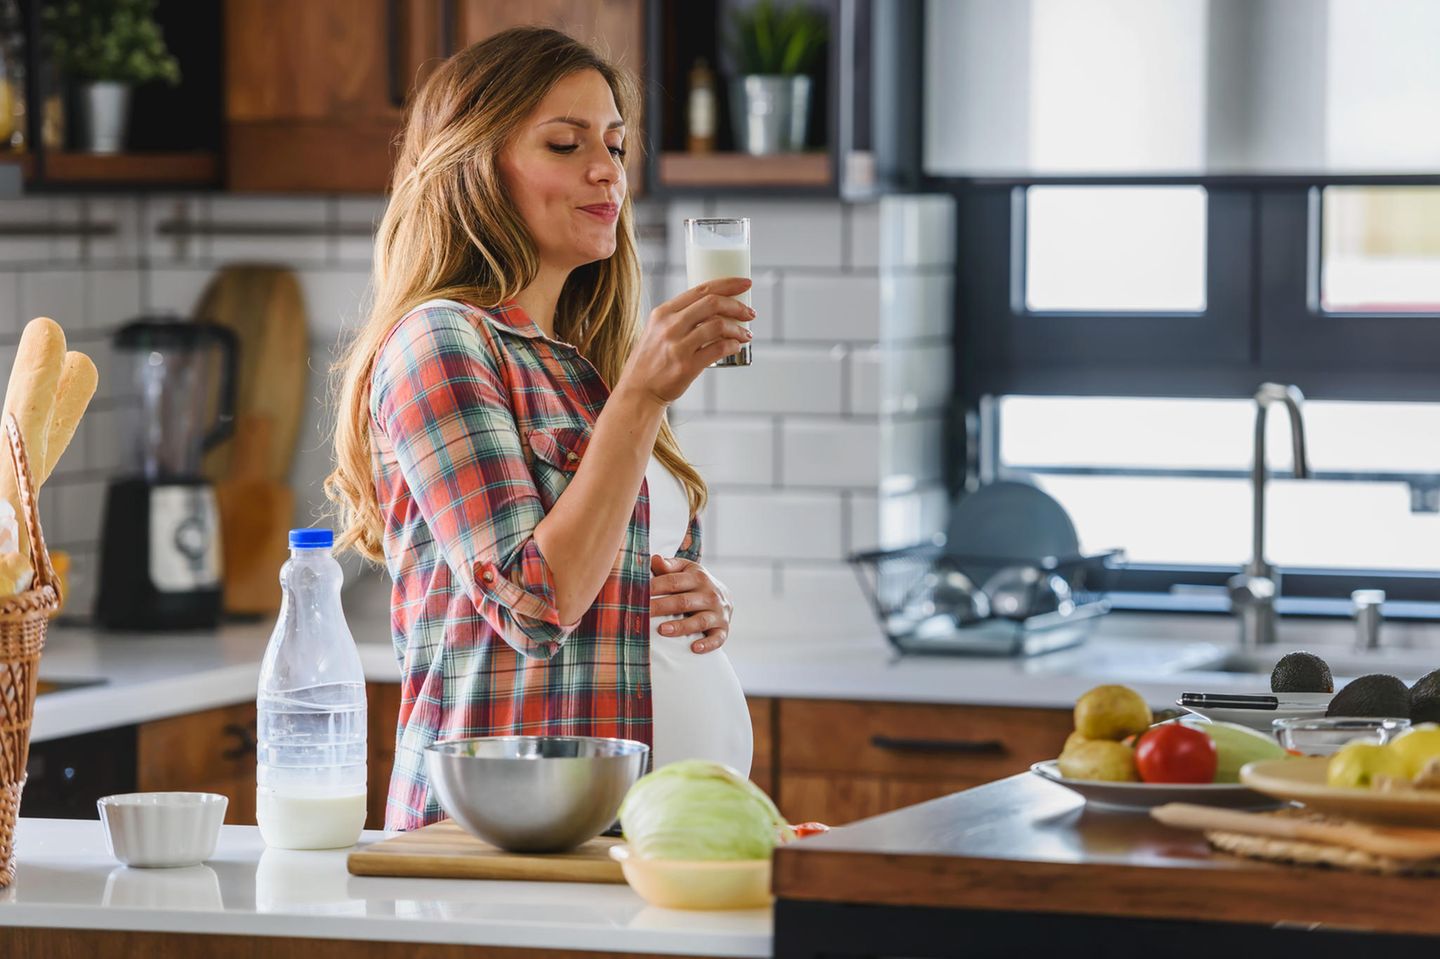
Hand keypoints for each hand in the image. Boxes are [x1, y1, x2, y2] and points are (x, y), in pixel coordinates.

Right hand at [617, 278, 754, 406]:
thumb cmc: (651, 360)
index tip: (746, 284)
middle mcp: (670, 326)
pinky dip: (732, 346)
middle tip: (750, 313)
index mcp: (663, 312)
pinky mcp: (687, 366)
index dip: (728, 284)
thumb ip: (679, 318)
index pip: (701, 289)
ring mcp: (678, 346)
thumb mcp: (657, 330)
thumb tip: (714, 308)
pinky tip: (736, 347)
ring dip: (738, 330)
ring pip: (718, 326)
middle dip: (737, 306)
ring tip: (746, 335)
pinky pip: (718, 349)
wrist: (638, 391)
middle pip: (712, 304)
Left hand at [649, 555, 732, 653]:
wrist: (724, 597)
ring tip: (662, 630)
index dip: (654, 587)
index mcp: (698, 577)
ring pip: (699, 621)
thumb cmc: (696, 583)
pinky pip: (717, 638)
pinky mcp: (723, 629)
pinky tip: (694, 648)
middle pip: (683, 602)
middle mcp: (710, 595)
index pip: (673, 581)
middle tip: (641, 613)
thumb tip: (654, 559)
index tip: (636, 593)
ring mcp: (718, 613)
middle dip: (661, 607)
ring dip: (681, 626)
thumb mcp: (686, 570)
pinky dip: (707, 644)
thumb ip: (669, 566)